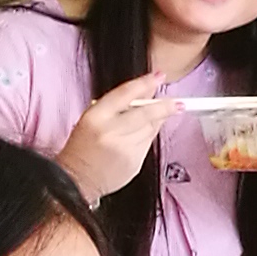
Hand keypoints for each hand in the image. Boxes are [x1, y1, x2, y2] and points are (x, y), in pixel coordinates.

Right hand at [58, 71, 182, 202]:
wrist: (78, 179)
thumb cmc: (82, 147)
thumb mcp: (91, 119)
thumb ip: (116, 106)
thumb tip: (145, 94)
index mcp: (96, 117)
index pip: (125, 93)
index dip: (145, 83)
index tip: (159, 77)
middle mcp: (111, 132)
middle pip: (145, 113)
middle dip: (165, 106)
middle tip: (178, 103)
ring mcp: (124, 149)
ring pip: (150, 129)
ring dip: (158, 120)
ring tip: (161, 115)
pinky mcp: (134, 163)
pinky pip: (148, 144)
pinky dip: (149, 136)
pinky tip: (143, 135)